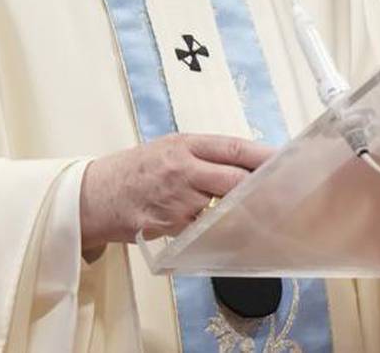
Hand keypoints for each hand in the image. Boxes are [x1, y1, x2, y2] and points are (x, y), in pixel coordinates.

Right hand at [78, 134, 274, 253]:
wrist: (93, 195)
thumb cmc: (136, 170)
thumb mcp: (170, 148)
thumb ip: (206, 155)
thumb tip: (248, 163)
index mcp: (185, 145)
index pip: (234, 148)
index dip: (264, 156)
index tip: (286, 162)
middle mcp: (182, 169)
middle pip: (235, 180)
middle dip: (260, 190)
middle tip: (283, 197)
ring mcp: (175, 199)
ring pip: (222, 210)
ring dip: (240, 215)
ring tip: (258, 217)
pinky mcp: (167, 225)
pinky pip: (202, 231)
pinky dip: (216, 233)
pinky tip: (227, 234)